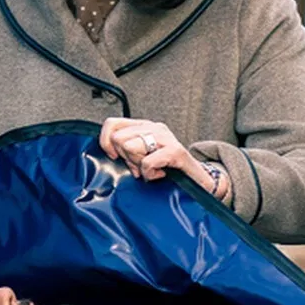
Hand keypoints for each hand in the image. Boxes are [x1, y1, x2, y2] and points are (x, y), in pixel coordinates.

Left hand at [99, 118, 232, 202]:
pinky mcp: (175, 151)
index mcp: (144, 125)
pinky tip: (159, 175)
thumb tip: (107, 150)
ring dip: (139, 165)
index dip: (106, 142)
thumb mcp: (141, 156)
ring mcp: (166, 138)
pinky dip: (150, 174)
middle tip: (141, 166)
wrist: (198, 180)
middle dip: (126, 158)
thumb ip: (125, 149)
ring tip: (151, 169)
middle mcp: (154, 127)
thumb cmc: (167, 169)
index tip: (114, 157)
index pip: (112, 124)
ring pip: (131, 148)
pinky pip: (147, 162)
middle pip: (119, 139)